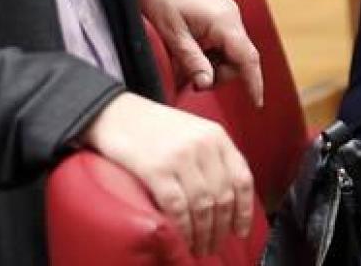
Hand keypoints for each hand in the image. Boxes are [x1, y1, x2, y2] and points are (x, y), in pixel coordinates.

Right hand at [83, 92, 255, 256]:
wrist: (116, 112)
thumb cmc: (154, 127)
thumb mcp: (193, 131)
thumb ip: (212, 156)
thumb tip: (228, 198)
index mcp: (217, 135)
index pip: (242, 178)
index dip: (244, 210)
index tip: (240, 230)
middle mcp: (203, 145)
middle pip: (223, 197)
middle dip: (221, 228)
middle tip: (215, 246)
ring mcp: (180, 157)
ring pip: (203, 206)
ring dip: (203, 234)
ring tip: (200, 248)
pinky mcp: (156, 169)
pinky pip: (177, 207)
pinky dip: (183, 228)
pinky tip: (182, 239)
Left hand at [134, 0, 263, 104]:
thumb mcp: (173, 33)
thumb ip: (192, 61)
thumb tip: (206, 84)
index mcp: (224, 22)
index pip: (248, 59)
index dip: (254, 83)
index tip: (257, 104)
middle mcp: (230, 16)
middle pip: (237, 58)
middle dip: (219, 74)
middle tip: (192, 82)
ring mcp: (224, 12)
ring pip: (228, 50)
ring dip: (212, 64)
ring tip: (185, 65)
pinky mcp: (216, 10)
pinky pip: (220, 39)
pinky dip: (208, 52)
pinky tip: (188, 51)